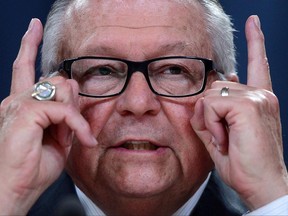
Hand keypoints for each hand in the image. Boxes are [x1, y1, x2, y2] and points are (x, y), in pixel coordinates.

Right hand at [0, 19, 96, 214]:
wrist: (14, 191)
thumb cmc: (32, 168)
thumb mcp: (58, 138)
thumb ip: (66, 113)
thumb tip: (73, 88)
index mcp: (21, 105)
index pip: (24, 67)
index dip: (29, 45)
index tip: (33, 27)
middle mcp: (16, 99)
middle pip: (56, 79)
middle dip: (71, 102)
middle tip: (68, 130)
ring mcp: (18, 104)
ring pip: (62, 89)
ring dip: (72, 114)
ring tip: (67, 137)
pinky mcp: (25, 113)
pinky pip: (65, 109)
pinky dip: (77, 124)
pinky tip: (79, 139)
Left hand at [191, 15, 287, 209]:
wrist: (261, 185)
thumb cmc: (243, 163)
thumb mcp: (221, 135)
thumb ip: (211, 113)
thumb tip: (204, 95)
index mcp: (259, 98)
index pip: (258, 64)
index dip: (256, 42)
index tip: (254, 22)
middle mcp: (261, 93)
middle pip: (215, 86)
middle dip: (208, 112)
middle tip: (222, 137)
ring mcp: (257, 97)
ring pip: (210, 96)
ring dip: (209, 120)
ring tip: (225, 140)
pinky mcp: (248, 105)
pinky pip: (212, 105)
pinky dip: (211, 124)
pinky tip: (225, 139)